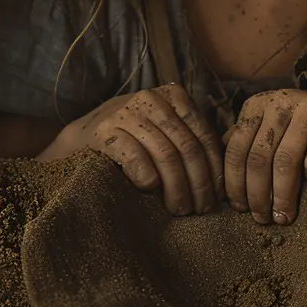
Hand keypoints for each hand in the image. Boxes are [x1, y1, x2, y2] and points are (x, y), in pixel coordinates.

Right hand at [43, 84, 224, 215]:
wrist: (83, 137)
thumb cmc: (134, 139)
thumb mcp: (165, 130)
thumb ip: (190, 140)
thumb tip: (223, 178)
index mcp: (173, 96)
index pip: (203, 134)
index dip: (213, 168)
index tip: (217, 197)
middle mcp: (151, 98)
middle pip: (187, 146)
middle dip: (198, 183)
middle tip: (200, 210)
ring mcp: (127, 112)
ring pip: (166, 154)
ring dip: (177, 188)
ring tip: (180, 209)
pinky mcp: (105, 131)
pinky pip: (136, 158)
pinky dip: (148, 178)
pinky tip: (152, 191)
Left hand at [223, 88, 306, 225]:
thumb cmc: (301, 129)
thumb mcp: (269, 129)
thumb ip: (245, 145)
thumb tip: (218, 179)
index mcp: (257, 106)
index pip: (236, 149)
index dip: (235, 183)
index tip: (240, 210)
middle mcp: (281, 100)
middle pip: (259, 156)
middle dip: (258, 194)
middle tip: (262, 219)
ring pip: (287, 157)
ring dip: (283, 193)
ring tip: (284, 216)